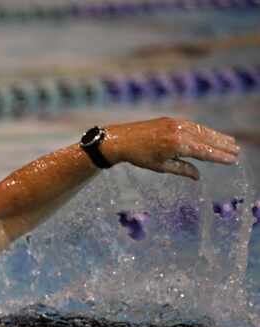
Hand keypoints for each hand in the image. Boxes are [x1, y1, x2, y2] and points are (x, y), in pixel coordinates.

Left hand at [102, 117, 238, 179]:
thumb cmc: (140, 157)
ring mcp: (176, 123)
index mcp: (178, 145)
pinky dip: (204, 130)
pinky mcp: (171, 119)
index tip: (233, 160)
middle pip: (207, 139)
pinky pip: (192, 125)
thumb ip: (182, 169)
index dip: (220, 157)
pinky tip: (211, 135)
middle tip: (237, 151)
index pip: (205, 152)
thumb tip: (198, 176)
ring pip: (202, 130)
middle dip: (223, 145)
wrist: (121, 140)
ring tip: (230, 142)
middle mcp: (180, 132)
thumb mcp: (161, 167)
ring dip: (216, 136)